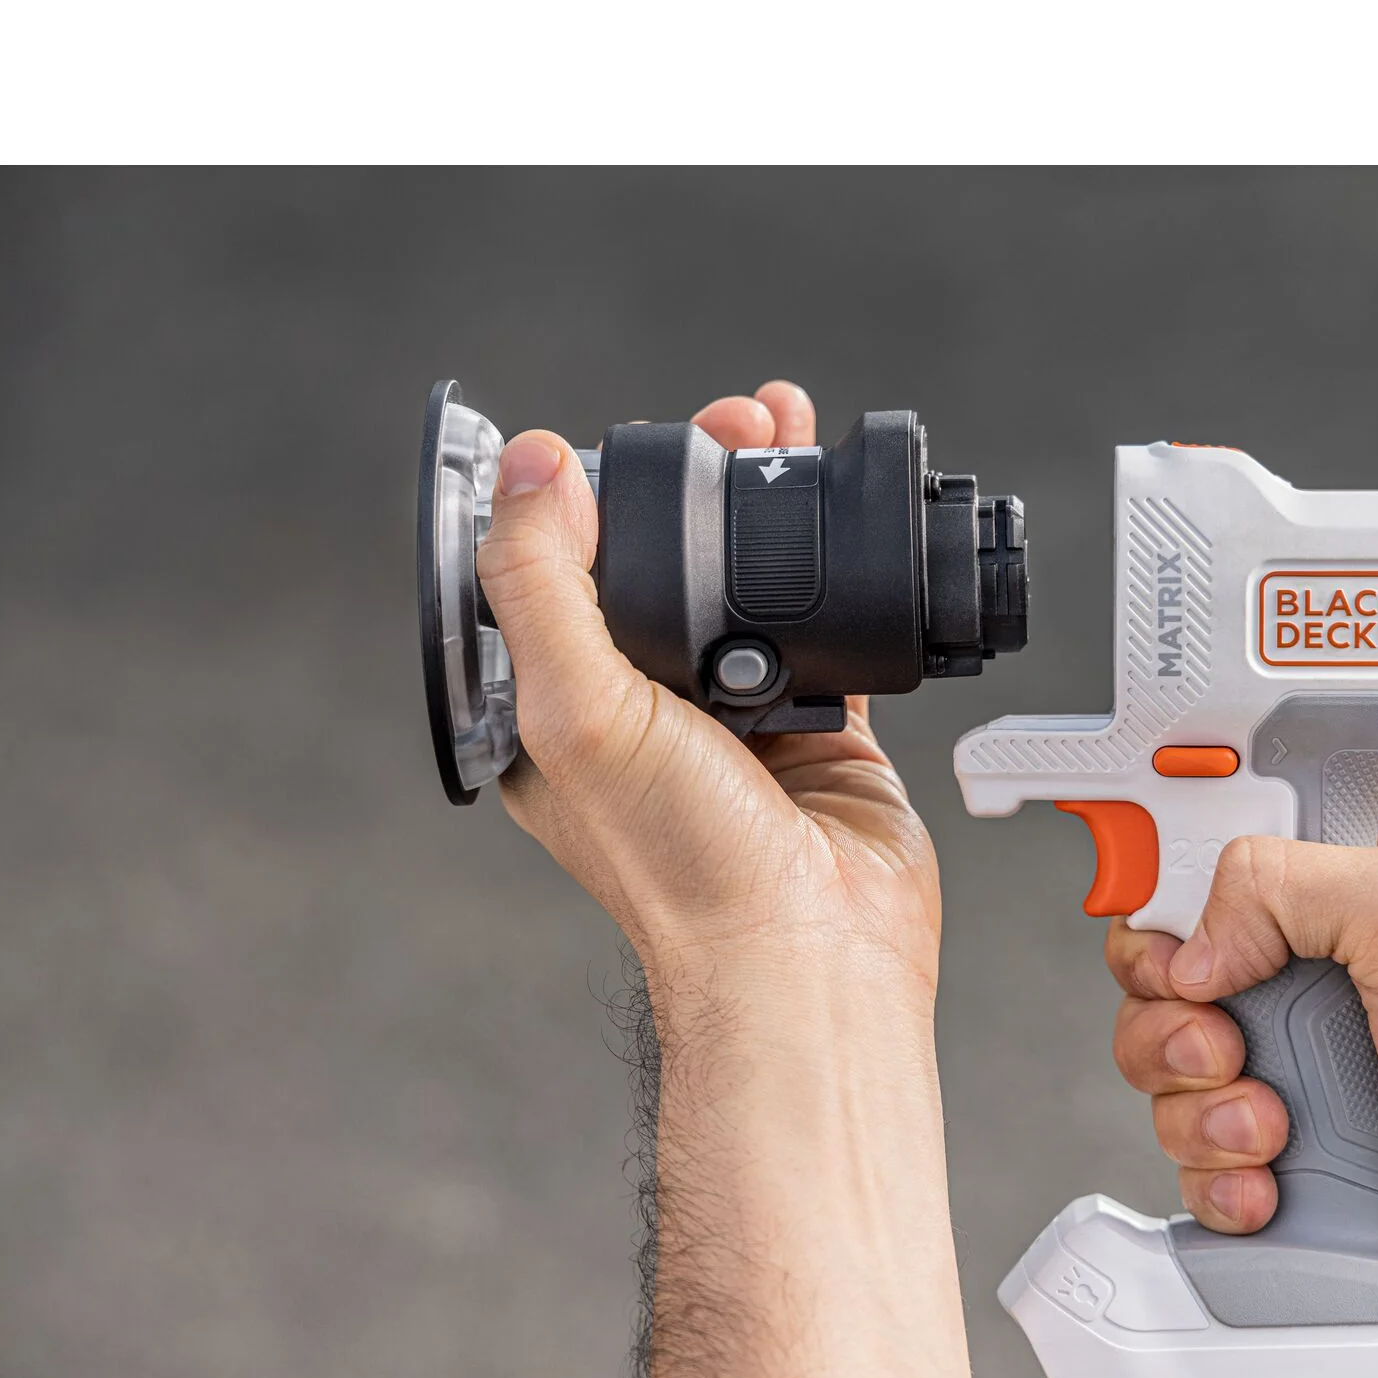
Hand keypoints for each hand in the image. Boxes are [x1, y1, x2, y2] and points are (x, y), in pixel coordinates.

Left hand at [477, 381, 939, 1006]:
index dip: (587, 494)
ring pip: (743, 582)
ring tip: (793, 430)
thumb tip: (535, 466)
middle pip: (659, 564)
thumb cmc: (687, 870)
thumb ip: (545, 586)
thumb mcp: (579, 713)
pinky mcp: (817, 724)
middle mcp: (640, 713)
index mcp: (558, 714)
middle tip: (738, 422)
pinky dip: (833, 565)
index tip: (626, 438)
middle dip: (694, 481)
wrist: (813, 955)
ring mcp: (732, 719)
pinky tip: (842, 517)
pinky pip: (822, 623)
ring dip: (767, 506)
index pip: (556, 575)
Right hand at [1105, 813, 1377, 1282]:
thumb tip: (1190, 947)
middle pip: (1158, 984)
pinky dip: (1221, 1176)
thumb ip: (1277, 882)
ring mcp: (1292, 1060)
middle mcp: (1300, 970)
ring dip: (1202, 1109)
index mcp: (1326, 885)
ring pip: (1167, 1078)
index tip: (1164, 949)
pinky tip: (1274, 1176)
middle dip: (1170, 1025)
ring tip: (1275, 1124)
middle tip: (1227, 1044)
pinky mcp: (1289, 1145)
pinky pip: (1199, 1160)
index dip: (1160, 907)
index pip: (1196, 872)